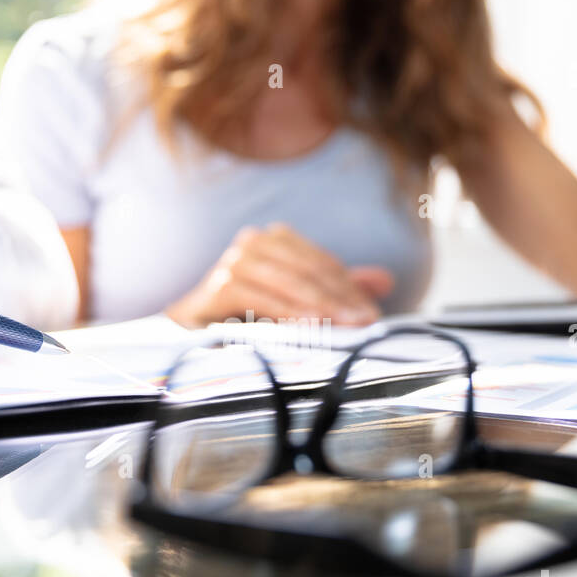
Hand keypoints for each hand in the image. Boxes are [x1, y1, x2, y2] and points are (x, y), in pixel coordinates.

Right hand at [165, 223, 393, 327]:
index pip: (322, 263)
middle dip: (340, 298)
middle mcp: (253, 243)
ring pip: (288, 281)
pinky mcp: (218, 286)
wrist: (191, 335)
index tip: (372, 315)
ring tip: (345, 327)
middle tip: (365, 323)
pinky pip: (261, 297)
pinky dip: (286, 312)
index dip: (350, 288)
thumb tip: (385, 280)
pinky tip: (309, 326)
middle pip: (308, 269)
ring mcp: (234, 262)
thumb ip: (337, 289)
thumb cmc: (247, 319)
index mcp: (275, 240)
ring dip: (320, 305)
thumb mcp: (298, 302)